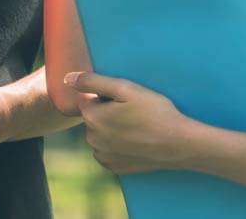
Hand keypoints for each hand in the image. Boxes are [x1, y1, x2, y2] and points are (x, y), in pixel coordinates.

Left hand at [66, 71, 192, 174]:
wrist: (177, 144)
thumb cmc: (154, 111)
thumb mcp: (126, 88)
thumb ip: (94, 81)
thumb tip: (67, 78)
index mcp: (92, 117)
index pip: (88, 98)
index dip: (107, 95)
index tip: (126, 99)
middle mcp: (92, 139)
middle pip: (94, 117)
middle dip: (108, 112)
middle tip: (134, 111)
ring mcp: (103, 156)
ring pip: (101, 134)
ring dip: (112, 129)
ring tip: (137, 126)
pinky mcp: (114, 167)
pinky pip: (108, 151)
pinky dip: (117, 145)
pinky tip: (136, 140)